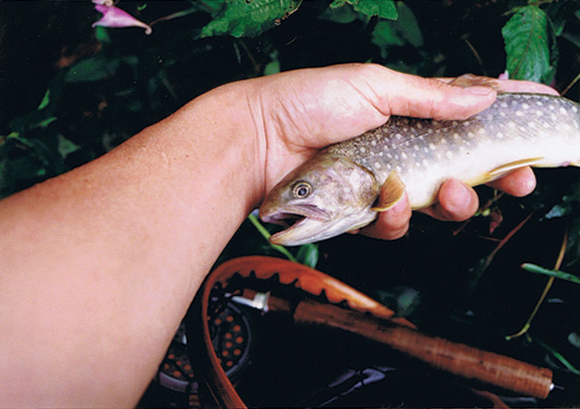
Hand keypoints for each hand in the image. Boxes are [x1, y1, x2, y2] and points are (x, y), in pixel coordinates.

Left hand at [249, 63, 557, 239]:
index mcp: (410, 113)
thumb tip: (485, 96)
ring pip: (436, 203)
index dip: (506, 125)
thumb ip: (430, 95)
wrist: (260, 136)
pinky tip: (392, 203)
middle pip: (464, 169)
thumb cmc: (310, 100)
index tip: (538, 130)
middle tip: (518, 179)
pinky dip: (399, 217)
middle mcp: (402, 149)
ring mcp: (384, 182)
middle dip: (498, 177)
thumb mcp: (375, 85)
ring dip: (455, 203)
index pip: (469, 120)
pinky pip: (395, 223)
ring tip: (452, 193)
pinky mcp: (362, 210)